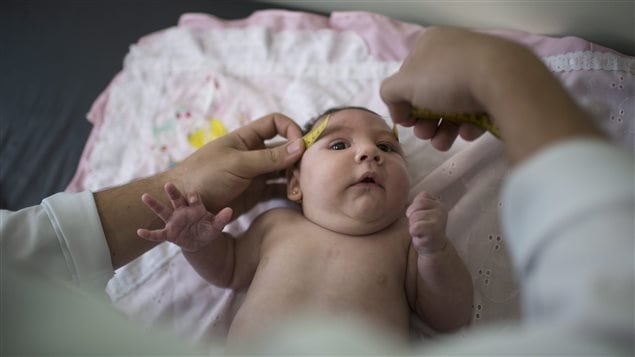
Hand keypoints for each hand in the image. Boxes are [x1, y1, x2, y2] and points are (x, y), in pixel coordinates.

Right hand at [137, 183, 232, 251]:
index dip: (193, 197)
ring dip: (154, 204)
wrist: (200, 241)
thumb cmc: (208, 229)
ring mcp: (174, 222)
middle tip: (168, 184)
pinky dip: (149, 234)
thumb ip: (222, 219)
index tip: (192, 198)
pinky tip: (139, 232)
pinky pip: (157, 234)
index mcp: (194, 207)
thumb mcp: (216, 226)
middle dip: (172, 192)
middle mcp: (182, 211)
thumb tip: (229, 211)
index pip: (193, 198)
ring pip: (162, 211)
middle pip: (176, 199)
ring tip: (144, 196)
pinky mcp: (169, 233)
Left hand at [167, 113, 305, 216]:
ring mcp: (256, 175)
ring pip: (285, 171)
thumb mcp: (238, 164)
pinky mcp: (256, 194)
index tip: (302, 146)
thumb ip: (269, 157)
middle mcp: (254, 154)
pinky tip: (297, 199)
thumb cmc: (204, 177)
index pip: (276, 123)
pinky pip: (278, 190)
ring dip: (295, 179)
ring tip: (299, 192)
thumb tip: (301, 145)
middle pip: (286, 150)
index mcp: (247, 139)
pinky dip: (289, 193)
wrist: (184, 207)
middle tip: (304, 177)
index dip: (291, 129)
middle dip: (298, 160)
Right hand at [380, 27, 514, 149]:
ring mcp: (479, 68)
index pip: (408, 76)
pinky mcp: (499, 86)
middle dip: (425, 121)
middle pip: (431, 94)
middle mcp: (454, 52)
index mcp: (430, 44)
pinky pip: (477, 109)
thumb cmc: (445, 77)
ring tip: (442, 143)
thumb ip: (389, 94)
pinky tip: (467, 133)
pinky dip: (468, 124)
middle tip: (424, 134)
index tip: (406, 122)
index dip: (403, 102)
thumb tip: (398, 109)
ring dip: (443, 129)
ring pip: (453, 105)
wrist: (501, 79)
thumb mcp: (403, 85)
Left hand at [406, 192, 447, 254]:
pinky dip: (414, 232)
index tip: (420, 218)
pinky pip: (415, 227)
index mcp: (438, 203)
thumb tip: (403, 195)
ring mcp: (439, 219)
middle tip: (419, 226)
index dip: (415, 208)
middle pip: (415, 206)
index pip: (421, 197)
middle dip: (413, 217)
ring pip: (414, 217)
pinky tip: (420, 236)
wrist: (432, 249)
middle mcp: (441, 209)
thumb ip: (418, 202)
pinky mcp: (434, 230)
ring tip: (420, 231)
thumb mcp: (422, 211)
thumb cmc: (424, 229)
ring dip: (413, 225)